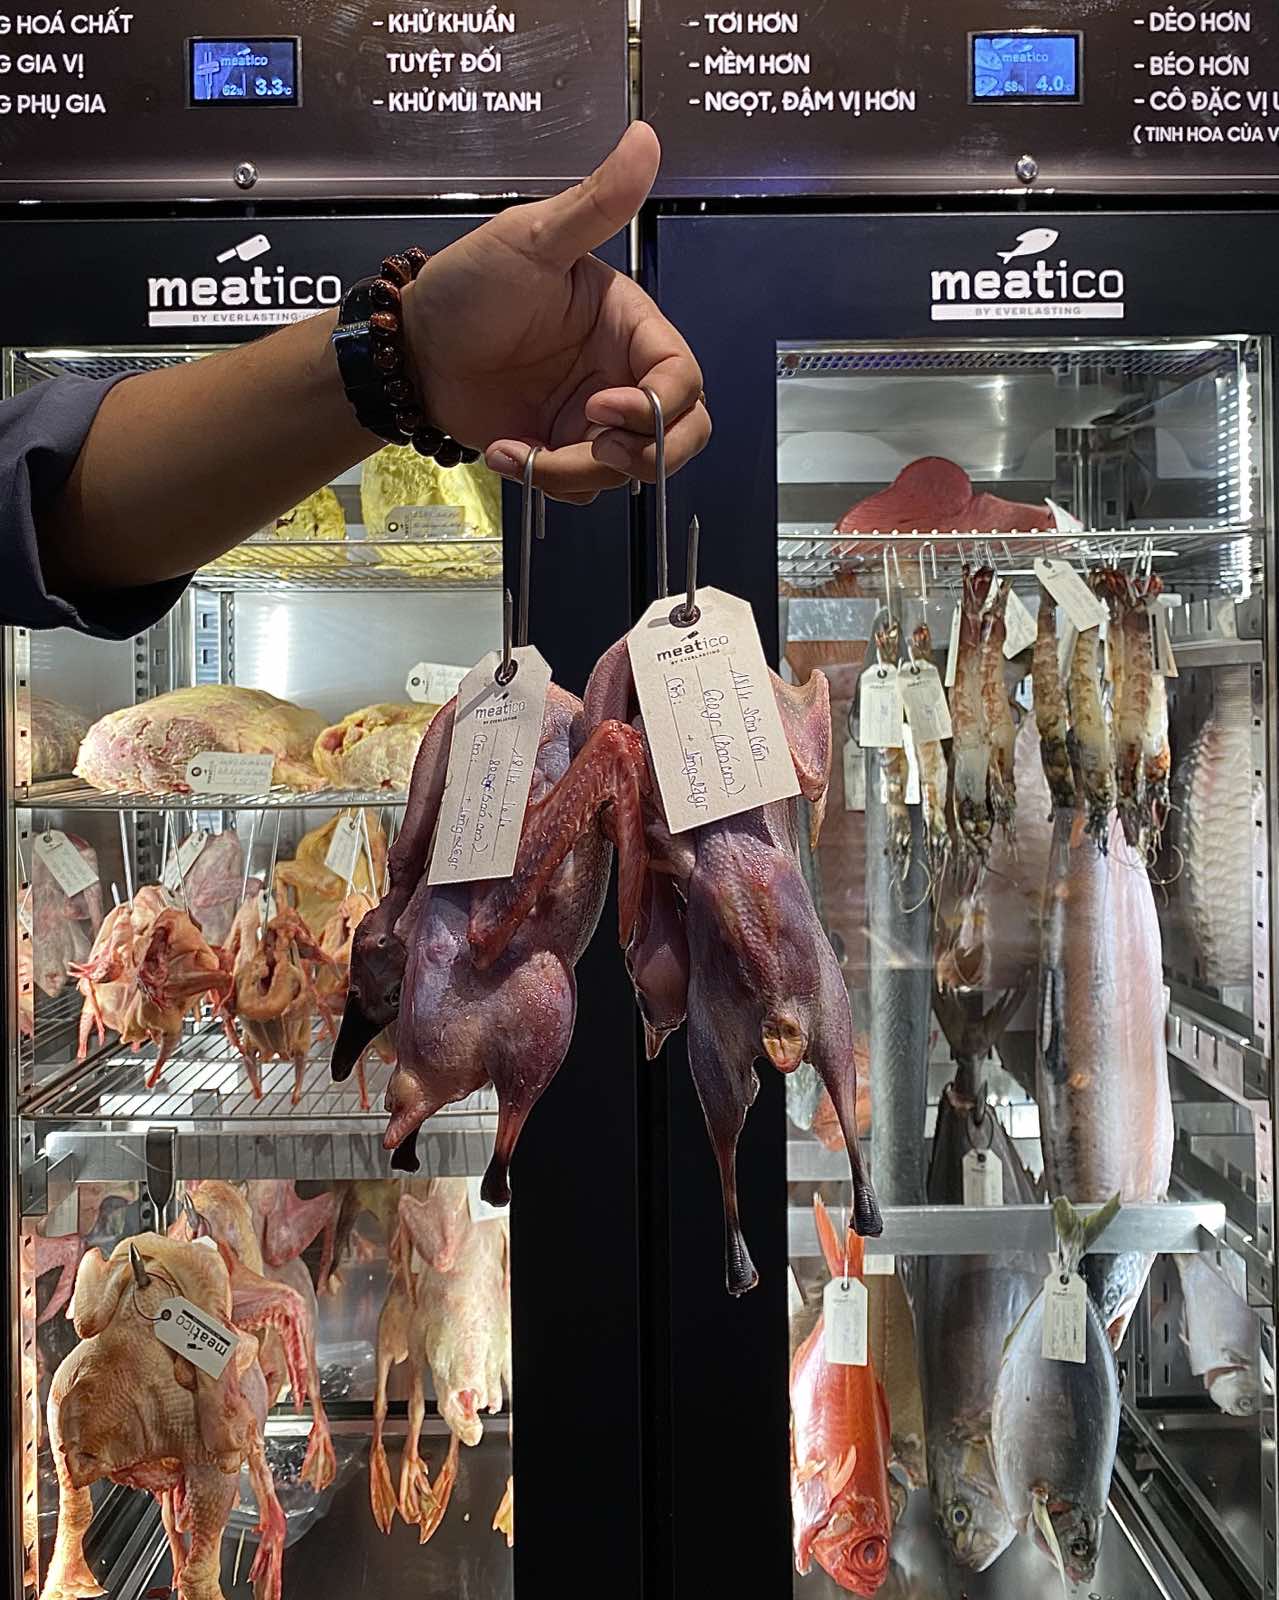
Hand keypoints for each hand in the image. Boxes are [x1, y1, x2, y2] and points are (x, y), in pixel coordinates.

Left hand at [401, 122, 709, 503]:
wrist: (410, 350)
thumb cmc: (467, 286)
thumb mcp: (532, 239)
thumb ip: (596, 203)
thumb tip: (645, 139)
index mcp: (628, 324)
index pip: (681, 378)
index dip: (657, 407)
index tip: (602, 407)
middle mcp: (619, 374)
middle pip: (680, 433)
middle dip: (645, 455)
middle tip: (593, 451)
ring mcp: (591, 418)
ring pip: (627, 470)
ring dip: (576, 472)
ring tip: (521, 447)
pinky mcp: (561, 450)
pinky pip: (583, 488)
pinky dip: (549, 482)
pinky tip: (507, 451)